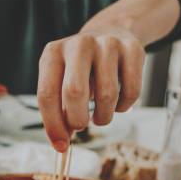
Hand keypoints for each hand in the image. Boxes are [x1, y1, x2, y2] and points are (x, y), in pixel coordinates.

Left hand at [38, 29, 144, 151]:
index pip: (47, 94)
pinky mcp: (133, 49)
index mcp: (53, 54)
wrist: (110, 34)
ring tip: (100, 114)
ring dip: (104, 116)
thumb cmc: (81, 69)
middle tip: (82, 124)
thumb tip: (62, 145)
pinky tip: (117, 103)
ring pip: (107, 95)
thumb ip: (58, 112)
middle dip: (78, 119)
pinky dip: (124, 107)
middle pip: (75, 92)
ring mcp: (107, 44)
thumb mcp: (61, 83)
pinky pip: (132, 91)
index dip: (53, 125)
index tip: (61, 145)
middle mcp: (79, 44)